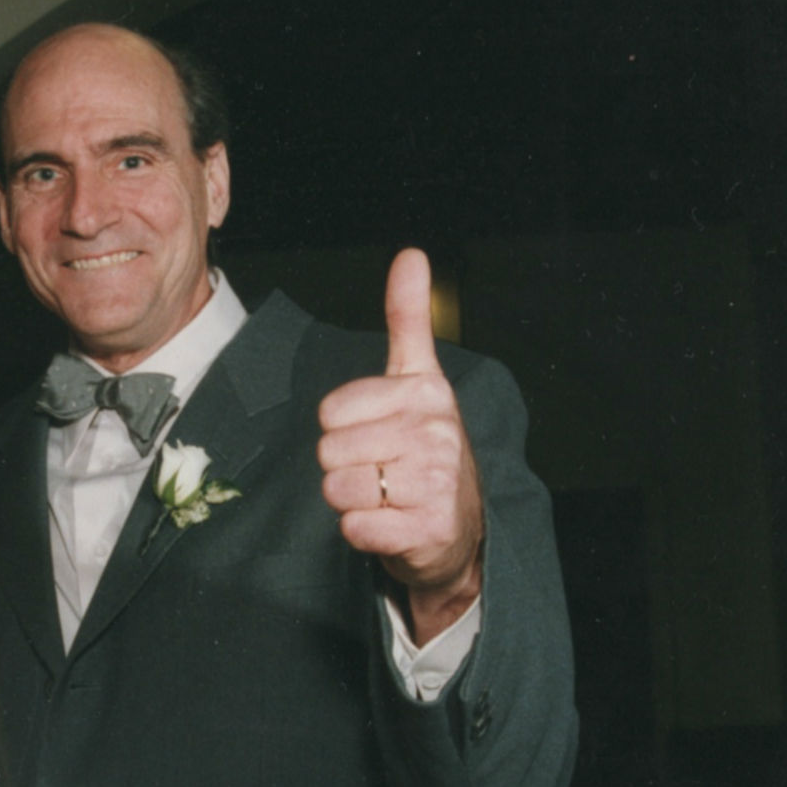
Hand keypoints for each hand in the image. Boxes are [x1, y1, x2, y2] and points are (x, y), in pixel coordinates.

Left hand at [318, 248, 483, 641]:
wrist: (457, 528)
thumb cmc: (425, 450)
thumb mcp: (419, 378)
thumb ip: (409, 318)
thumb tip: (411, 254)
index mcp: (427, 393)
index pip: (330, 412)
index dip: (341, 429)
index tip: (375, 434)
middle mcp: (437, 434)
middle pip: (330, 451)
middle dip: (344, 467)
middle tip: (380, 472)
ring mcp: (436, 484)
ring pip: (338, 490)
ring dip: (352, 502)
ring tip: (385, 498)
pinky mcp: (428, 531)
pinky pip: (354, 528)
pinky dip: (361, 532)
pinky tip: (390, 525)